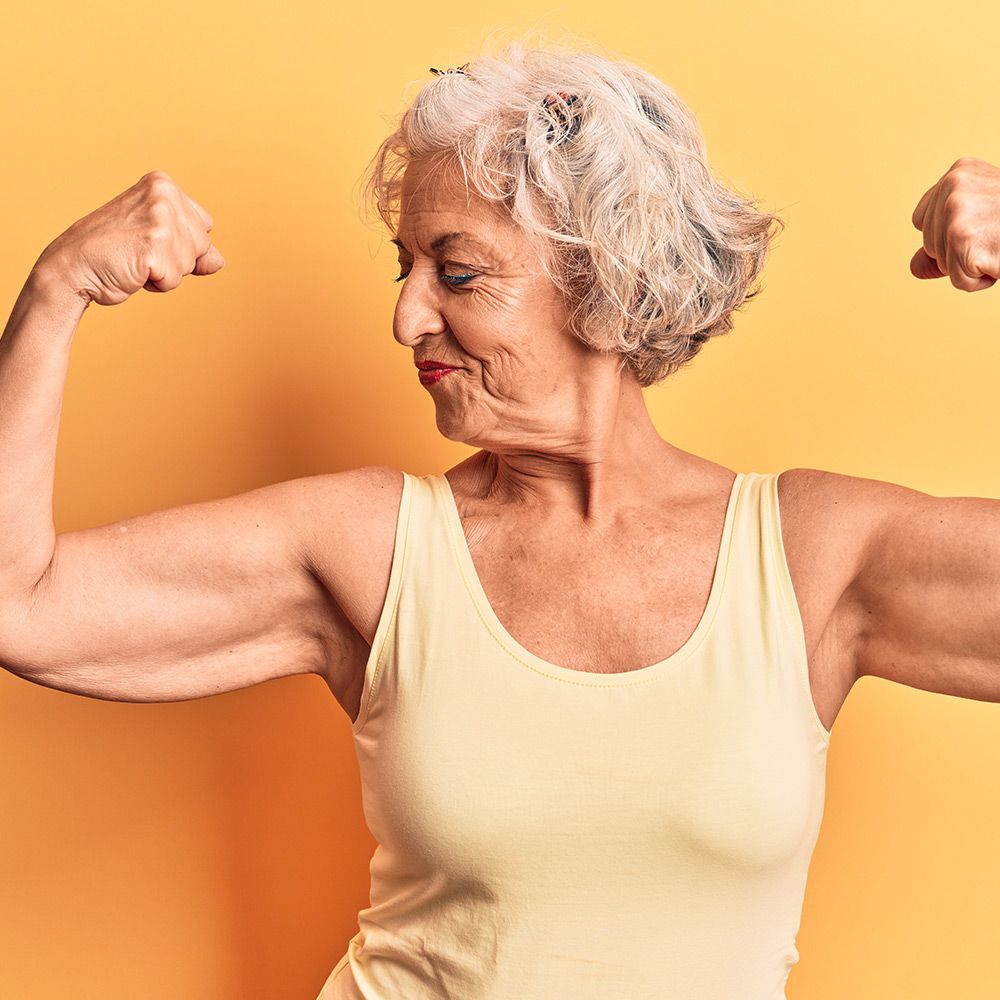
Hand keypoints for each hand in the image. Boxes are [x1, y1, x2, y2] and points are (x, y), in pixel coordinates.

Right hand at [32, 171, 224, 307]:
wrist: (72, 266)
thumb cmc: (113, 251)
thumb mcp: (158, 240)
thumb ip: (192, 247)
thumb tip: (219, 262)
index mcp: (163, 184)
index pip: (204, 226)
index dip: (180, 244)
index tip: (146, 237)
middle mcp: (164, 194)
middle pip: (202, 245)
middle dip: (176, 259)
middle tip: (138, 251)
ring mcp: (160, 218)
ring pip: (190, 264)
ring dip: (165, 273)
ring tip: (134, 260)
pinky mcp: (155, 244)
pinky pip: (174, 280)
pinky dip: (156, 284)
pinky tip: (132, 270)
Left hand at [910, 157, 999, 290]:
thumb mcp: (981, 222)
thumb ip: (944, 240)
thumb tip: (915, 267)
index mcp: (959, 173)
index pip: (921, 221)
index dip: (948, 235)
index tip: (984, 224)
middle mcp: (953, 185)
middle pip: (928, 245)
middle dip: (960, 252)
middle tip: (998, 236)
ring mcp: (956, 211)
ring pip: (942, 264)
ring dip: (973, 266)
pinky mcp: (962, 238)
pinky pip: (959, 280)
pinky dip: (981, 280)